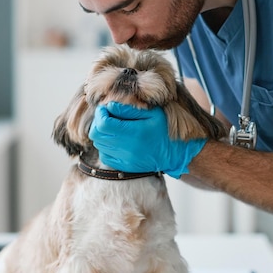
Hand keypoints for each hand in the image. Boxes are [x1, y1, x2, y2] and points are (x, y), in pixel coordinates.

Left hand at [88, 102, 205, 178]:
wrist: (175, 153)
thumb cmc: (164, 129)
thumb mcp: (153, 113)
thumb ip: (129, 110)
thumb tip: (109, 106)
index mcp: (135, 132)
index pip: (104, 123)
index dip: (100, 113)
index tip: (105, 108)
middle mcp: (128, 148)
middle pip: (97, 134)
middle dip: (98, 122)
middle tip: (106, 117)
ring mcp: (125, 159)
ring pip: (99, 145)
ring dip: (101, 134)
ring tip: (112, 128)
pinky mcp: (125, 166)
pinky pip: (104, 156)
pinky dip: (105, 146)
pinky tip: (115, 140)